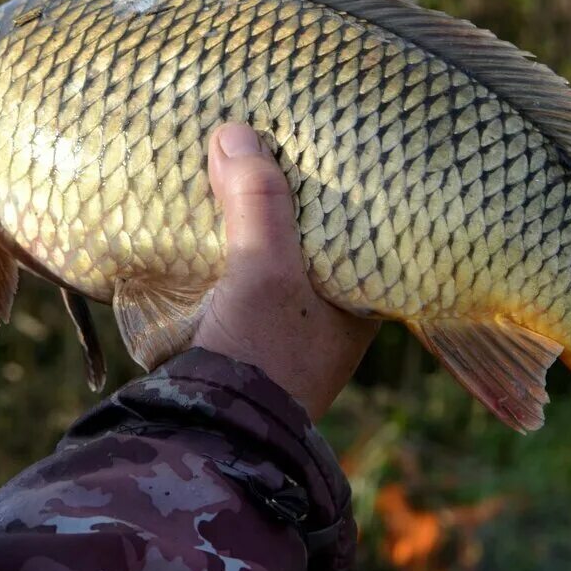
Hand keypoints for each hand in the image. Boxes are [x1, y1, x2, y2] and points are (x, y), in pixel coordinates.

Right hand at [194, 124, 378, 419]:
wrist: (206, 438)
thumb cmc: (261, 356)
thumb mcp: (266, 272)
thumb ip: (258, 203)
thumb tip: (237, 132)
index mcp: (361, 298)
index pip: (363, 222)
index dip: (342, 181)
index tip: (321, 138)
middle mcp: (330, 310)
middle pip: (314, 231)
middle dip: (289, 190)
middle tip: (269, 135)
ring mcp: (286, 321)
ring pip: (274, 247)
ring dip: (251, 212)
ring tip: (232, 158)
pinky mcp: (242, 329)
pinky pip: (240, 267)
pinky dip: (226, 238)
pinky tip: (206, 208)